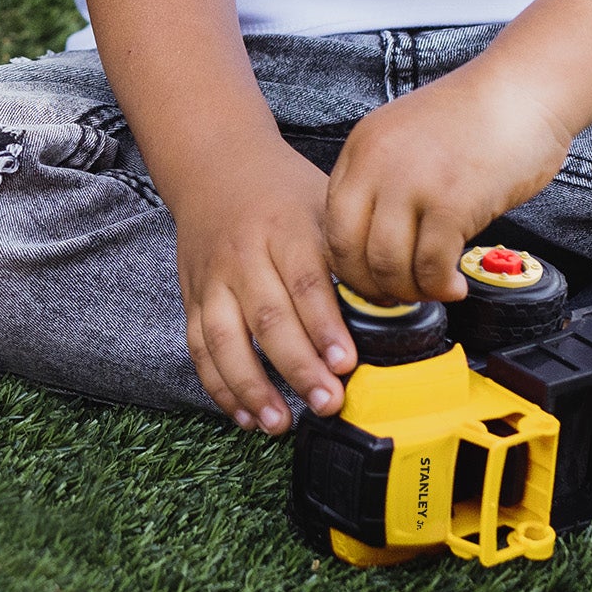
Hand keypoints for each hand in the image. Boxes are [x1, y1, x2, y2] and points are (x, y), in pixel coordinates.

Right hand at [168, 134, 355, 433]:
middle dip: (298, 368)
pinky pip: (200, 349)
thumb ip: (349, 249)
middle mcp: (245, 255)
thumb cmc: (285, 192)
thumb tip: (398, 297)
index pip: (306, 283)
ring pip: (226, 340)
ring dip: (253, 388)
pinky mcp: (193, 298)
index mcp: (285, 228)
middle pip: (269, 318)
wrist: (218, 168)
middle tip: (327, 403)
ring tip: (280, 424)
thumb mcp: (324, 202)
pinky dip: (220, 386)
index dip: (325, 327)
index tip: (346, 364)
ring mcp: (214, 279)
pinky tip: (244, 415)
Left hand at [325, 61, 573, 304]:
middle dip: (372, 287)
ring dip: (410, 291)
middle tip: (398, 297)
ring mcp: (413, 183)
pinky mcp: (451, 203)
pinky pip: (431, 266)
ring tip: (433, 289)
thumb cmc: (480, 113)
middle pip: (350, 251)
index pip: (333, 223)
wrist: (526, 87)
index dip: (350, 262)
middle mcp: (378, 164)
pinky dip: (441, 287)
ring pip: (388, 266)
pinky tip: (455, 285)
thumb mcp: (408, 135)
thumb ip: (386, 179)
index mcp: (363, 146)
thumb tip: (379, 243)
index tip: (372, 278)